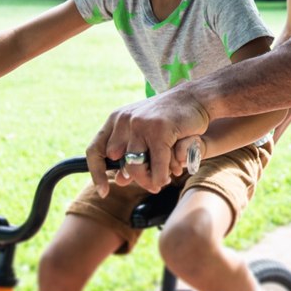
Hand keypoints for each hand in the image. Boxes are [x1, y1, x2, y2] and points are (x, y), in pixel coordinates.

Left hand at [85, 90, 209, 197]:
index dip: (96, 173)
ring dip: (150, 180)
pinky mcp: (159, 129)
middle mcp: (124, 120)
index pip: (95, 150)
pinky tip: (171, 176)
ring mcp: (140, 124)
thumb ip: (132, 155)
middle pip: (120, 163)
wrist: (195, 98)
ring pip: (135, 166)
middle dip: (137, 178)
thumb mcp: (146, 134)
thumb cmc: (170, 118)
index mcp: (116, 120)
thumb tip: (119, 181)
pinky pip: (157, 164)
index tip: (103, 192)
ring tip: (162, 183)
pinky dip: (162, 176)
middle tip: (152, 185)